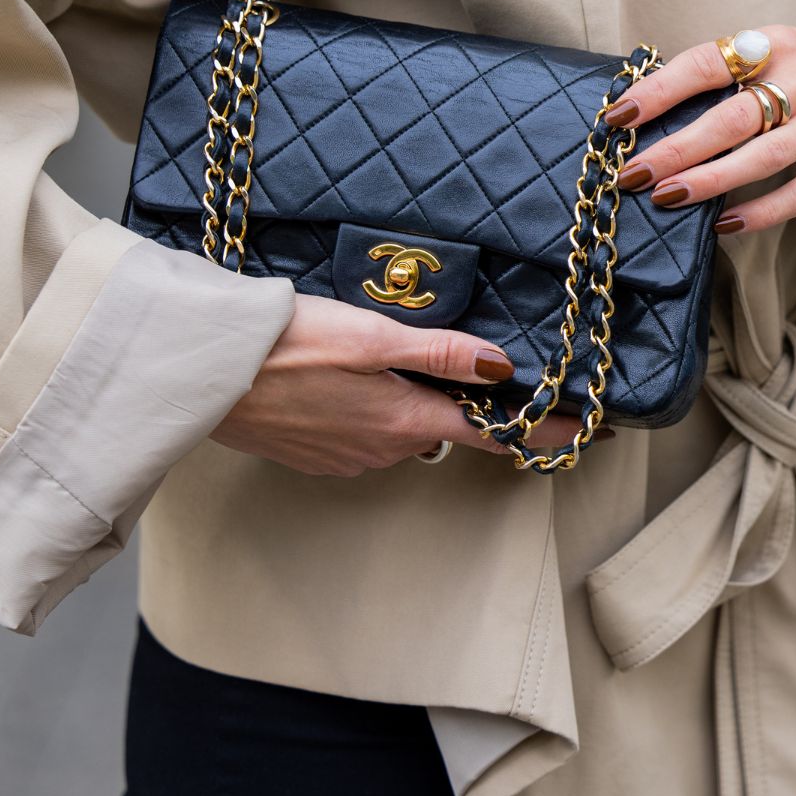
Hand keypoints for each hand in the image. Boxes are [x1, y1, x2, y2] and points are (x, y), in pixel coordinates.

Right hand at [209, 293, 590, 475]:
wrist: (206, 375)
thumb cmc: (286, 346)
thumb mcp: (372, 338)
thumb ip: (441, 353)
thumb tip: (501, 368)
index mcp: (407, 420)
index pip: (496, 434)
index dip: (545, 432)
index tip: (589, 435)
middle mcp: (384, 450)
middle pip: (449, 427)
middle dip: (467, 404)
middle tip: (476, 365)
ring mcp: (347, 458)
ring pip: (405, 428)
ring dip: (413, 401)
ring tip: (392, 357)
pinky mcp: (316, 455)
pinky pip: (366, 435)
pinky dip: (375, 410)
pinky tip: (349, 378)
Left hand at [608, 26, 795, 232]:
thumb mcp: (774, 55)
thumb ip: (724, 76)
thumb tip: (646, 110)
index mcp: (773, 45)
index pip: (705, 65)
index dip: (659, 91)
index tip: (618, 118)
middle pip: (729, 118)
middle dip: (675, 149)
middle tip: (633, 173)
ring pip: (762, 158)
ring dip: (708, 181)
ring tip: (666, 197)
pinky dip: (759, 212)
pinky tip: (724, 224)